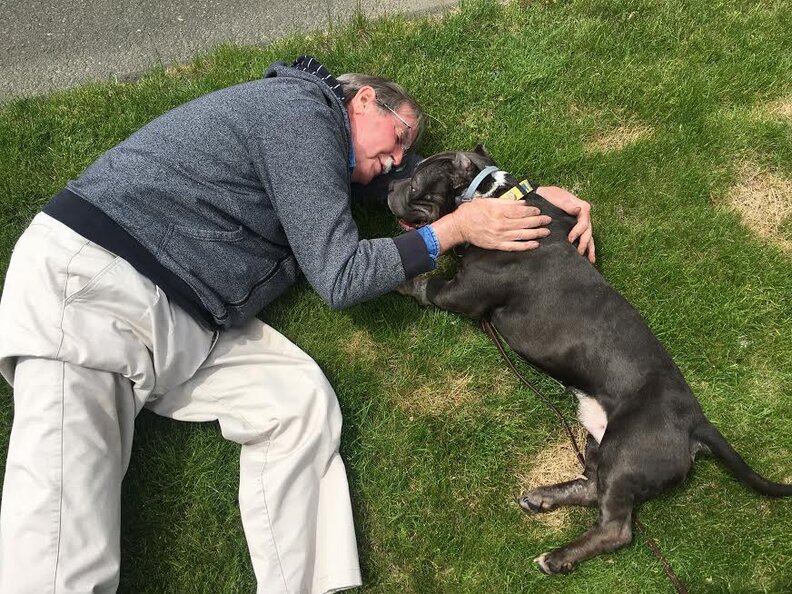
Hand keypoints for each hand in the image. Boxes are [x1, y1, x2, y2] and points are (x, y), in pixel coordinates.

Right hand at [432, 200, 551, 251]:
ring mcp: (500, 236)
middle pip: (524, 222)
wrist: (460, 226)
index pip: (521, 211)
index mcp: (499, 211)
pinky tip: (535, 244)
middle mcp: (501, 224)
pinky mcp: (497, 245)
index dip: (532, 211)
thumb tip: (521, 203)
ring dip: (536, 233)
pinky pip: (514, 246)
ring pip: (522, 234)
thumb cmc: (472, 211)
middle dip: (538, 221)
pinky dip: (525, 246)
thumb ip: (505, 202)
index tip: (539, 211)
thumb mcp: (488, 201)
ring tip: (546, 232)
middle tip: (548, 220)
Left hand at [535, 186, 595, 262]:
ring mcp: (580, 222)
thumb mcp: (557, 196)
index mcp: (581, 207)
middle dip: (584, 243)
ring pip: (588, 236)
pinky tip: (586, 257)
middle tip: (578, 253)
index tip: (569, 239)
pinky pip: (582, 237)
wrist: (540, 195)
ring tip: (591, 260)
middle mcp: (583, 215)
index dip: (578, 232)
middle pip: (588, 231)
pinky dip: (586, 247)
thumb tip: (579, 210)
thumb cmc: (548, 195)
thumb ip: (568, 205)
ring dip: (589, 248)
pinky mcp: (575, 227)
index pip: (584, 222)